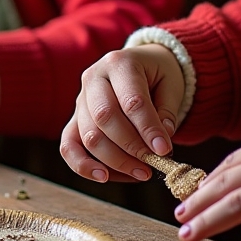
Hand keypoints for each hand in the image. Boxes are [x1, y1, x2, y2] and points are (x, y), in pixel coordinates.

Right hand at [60, 44, 184, 183]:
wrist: (142, 65)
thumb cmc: (158, 75)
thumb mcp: (171, 86)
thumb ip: (167, 113)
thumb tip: (160, 145)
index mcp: (119, 63)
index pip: (131, 100)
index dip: (147, 128)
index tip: (164, 150)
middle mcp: (93, 78)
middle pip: (105, 118)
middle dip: (130, 147)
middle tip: (152, 164)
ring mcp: (80, 99)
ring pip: (89, 136)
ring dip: (115, 160)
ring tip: (141, 172)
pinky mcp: (74, 119)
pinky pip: (68, 145)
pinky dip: (82, 165)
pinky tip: (103, 177)